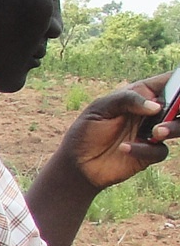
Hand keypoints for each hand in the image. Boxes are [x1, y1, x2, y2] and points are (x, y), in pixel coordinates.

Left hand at [57, 74, 171, 191]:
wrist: (76, 163)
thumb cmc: (86, 131)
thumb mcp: (100, 107)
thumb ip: (127, 99)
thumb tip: (156, 107)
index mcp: (142, 94)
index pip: (169, 82)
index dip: (179, 81)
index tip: (179, 87)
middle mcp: (151, 112)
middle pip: (179, 105)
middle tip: (173, 110)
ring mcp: (152, 133)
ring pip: (178, 126)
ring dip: (173, 128)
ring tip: (157, 132)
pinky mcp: (149, 153)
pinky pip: (160, 151)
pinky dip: (145, 149)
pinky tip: (124, 148)